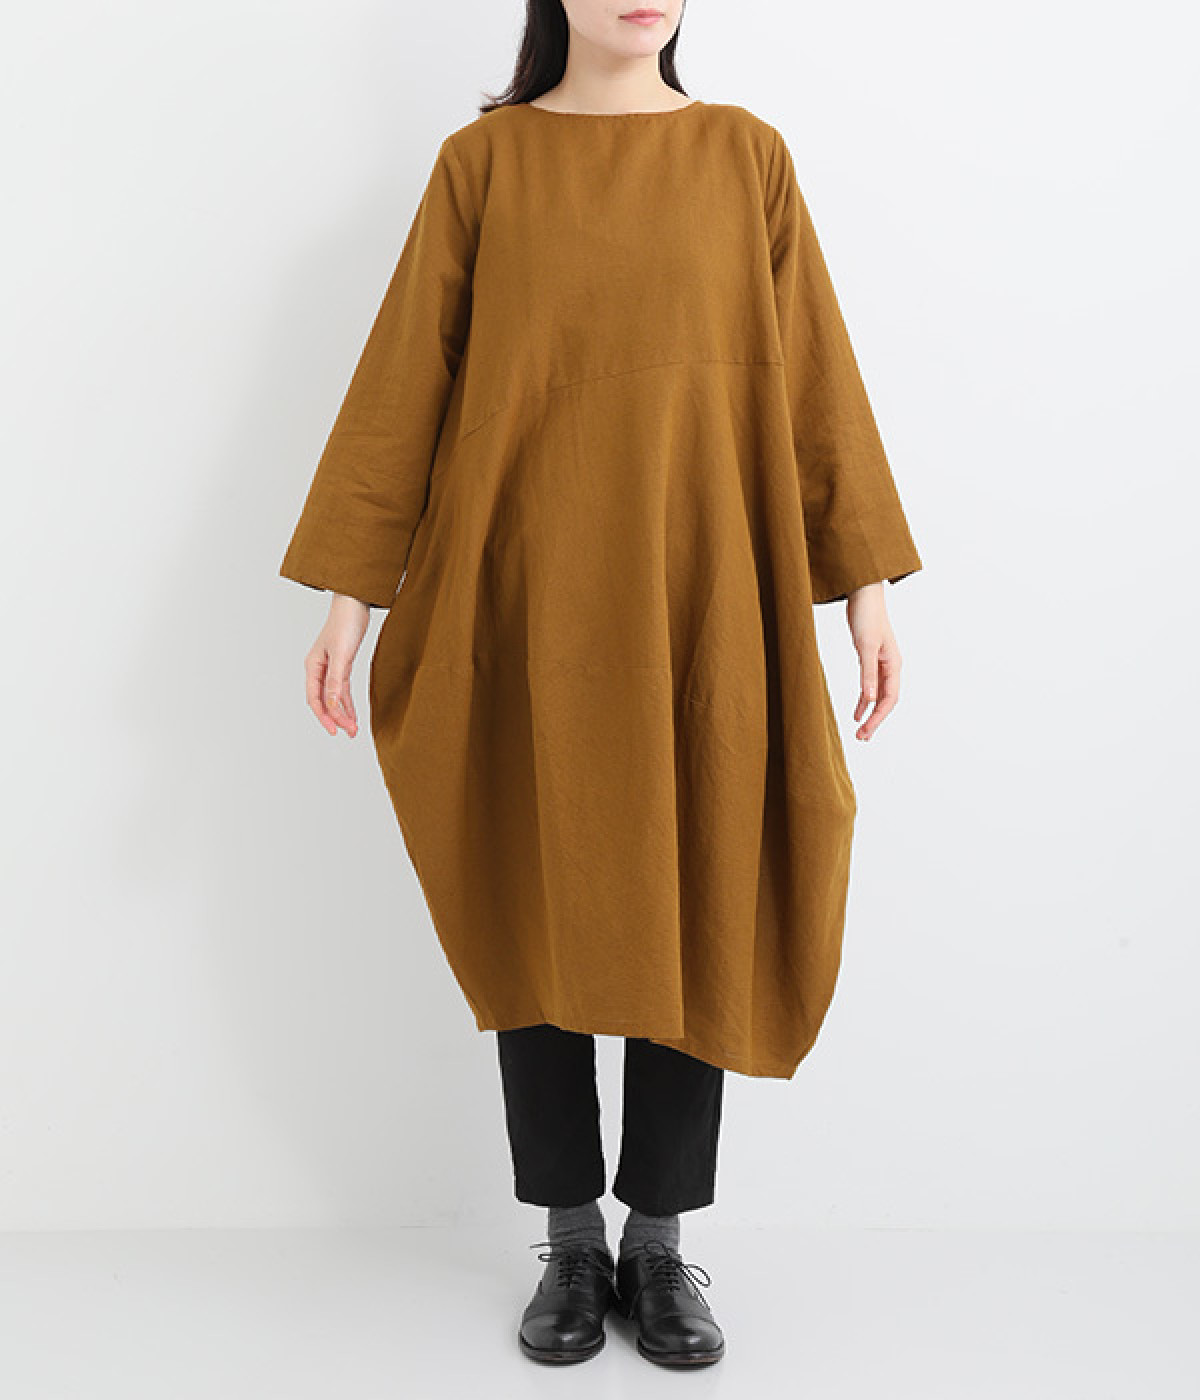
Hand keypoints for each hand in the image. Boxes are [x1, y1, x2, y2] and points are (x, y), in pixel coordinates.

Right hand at [304, 593, 370, 736]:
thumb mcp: (342, 654)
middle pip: (324, 701)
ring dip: (343, 713)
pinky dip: (348, 702)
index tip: (334, 731)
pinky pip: (343, 689)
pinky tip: (353, 714)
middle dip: (336, 718)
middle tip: (350, 732)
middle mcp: (318, 669)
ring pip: (334, 697)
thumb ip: (336, 680)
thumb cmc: (346, 623)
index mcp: (312, 666)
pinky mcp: (343, 664)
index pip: (315, 698)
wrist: (356, 602)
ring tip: (353, 729)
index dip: (324, 716)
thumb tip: (331, 704)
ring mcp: (330, 667)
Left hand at [845, 582, 902, 741]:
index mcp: (893, 664)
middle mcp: (890, 666)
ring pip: (878, 695)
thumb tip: (868, 700)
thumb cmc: (866, 616)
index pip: (889, 699)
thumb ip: (867, 673)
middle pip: (886, 700)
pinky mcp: (870, 658)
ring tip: (859, 730)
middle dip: (875, 720)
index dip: (878, 717)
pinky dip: (863, 699)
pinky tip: (856, 711)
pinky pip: (870, 686)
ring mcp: (881, 663)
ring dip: (869, 712)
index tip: (864, 731)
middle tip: (861, 737)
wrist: (863, 594)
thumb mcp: (865, 647)